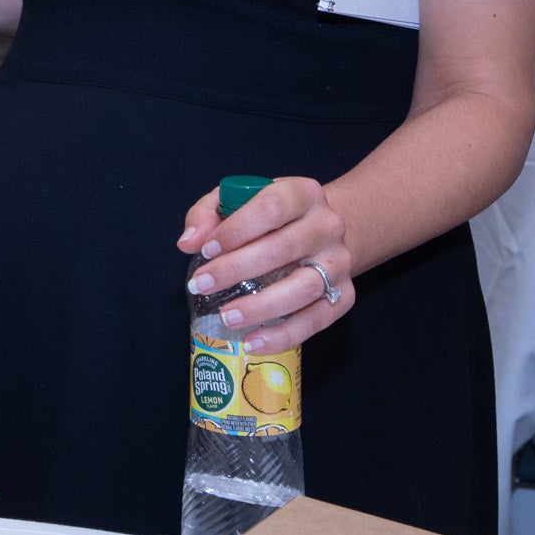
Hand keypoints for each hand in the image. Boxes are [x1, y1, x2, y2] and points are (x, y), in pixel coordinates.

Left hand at [177, 177, 352, 352]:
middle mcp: (327, 226)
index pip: (272, 207)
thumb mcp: (238, 200)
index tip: (206, 250)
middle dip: (236, 269)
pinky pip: (316, 320)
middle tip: (201, 284)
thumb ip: (208, 215)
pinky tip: (253, 341)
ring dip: (261, 306)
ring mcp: (339, 263)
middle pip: (283, 249)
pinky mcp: (345, 296)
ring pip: (304, 287)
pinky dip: (284, 334)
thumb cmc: (271, 217)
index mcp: (303, 194)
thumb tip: (189, 242)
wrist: (323, 233)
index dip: (237, 229)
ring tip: (227, 316)